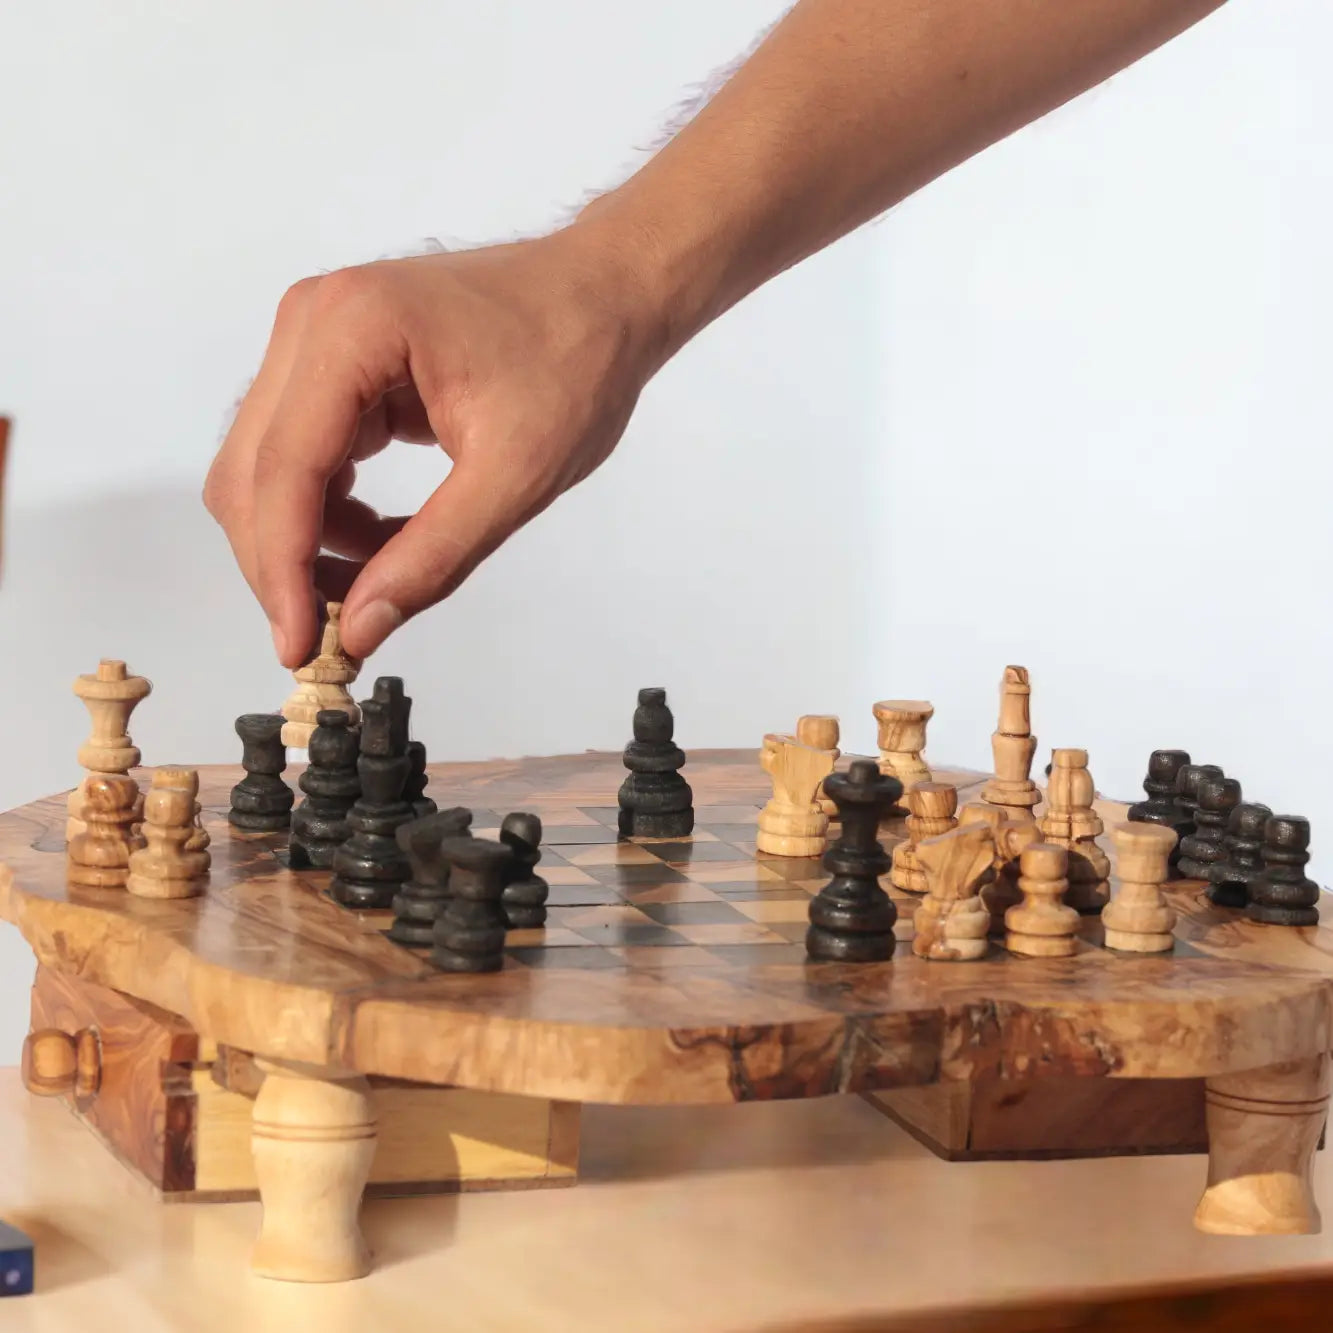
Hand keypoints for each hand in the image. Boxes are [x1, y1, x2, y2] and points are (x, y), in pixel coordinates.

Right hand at [204, 226, 663, 666]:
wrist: (603, 295)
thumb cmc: (575, 361)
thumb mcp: (515, 475)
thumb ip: (434, 556)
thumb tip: (360, 628)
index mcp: (353, 329)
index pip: (284, 470)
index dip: (283, 570)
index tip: (299, 646)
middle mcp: (314, 321)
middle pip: (252, 473)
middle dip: (285, 564)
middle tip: (334, 636)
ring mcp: (317, 338)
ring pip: (266, 470)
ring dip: (307, 542)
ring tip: (383, 578)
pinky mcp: (334, 362)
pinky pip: (301, 455)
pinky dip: (329, 513)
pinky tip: (386, 539)